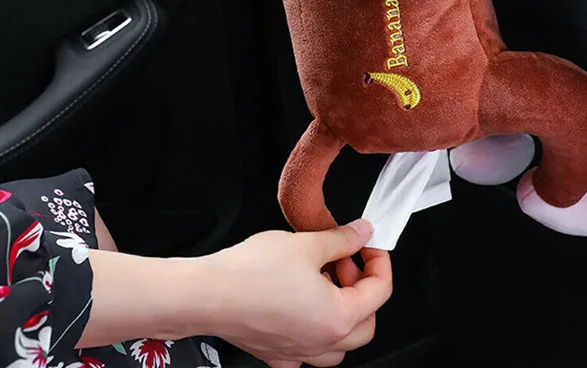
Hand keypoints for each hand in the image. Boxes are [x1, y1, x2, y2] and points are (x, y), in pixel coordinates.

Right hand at [201, 220, 391, 367]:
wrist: (207, 293)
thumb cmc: (251, 273)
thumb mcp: (307, 243)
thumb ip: (342, 239)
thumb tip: (362, 233)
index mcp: (338, 318)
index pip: (380, 291)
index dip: (379, 260)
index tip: (368, 243)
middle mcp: (321, 343)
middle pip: (366, 322)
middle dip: (362, 287)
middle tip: (345, 259)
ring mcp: (297, 353)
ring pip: (339, 343)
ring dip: (341, 310)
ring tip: (324, 279)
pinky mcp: (275, 353)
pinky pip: (308, 349)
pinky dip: (314, 327)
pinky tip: (301, 301)